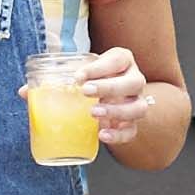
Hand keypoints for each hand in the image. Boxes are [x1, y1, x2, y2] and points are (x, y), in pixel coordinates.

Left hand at [85, 47, 184, 162]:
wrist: (105, 95)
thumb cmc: (95, 77)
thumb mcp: (87, 69)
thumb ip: (78, 73)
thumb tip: (56, 81)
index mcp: (124, 61)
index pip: (118, 60)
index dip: (99, 68)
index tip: (78, 76)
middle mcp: (134, 81)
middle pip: (134, 83)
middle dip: (109, 87)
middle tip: (86, 91)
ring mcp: (136, 103)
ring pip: (138, 108)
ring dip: (116, 111)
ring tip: (94, 112)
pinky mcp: (132, 123)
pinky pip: (131, 131)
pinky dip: (118, 135)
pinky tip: (102, 134)